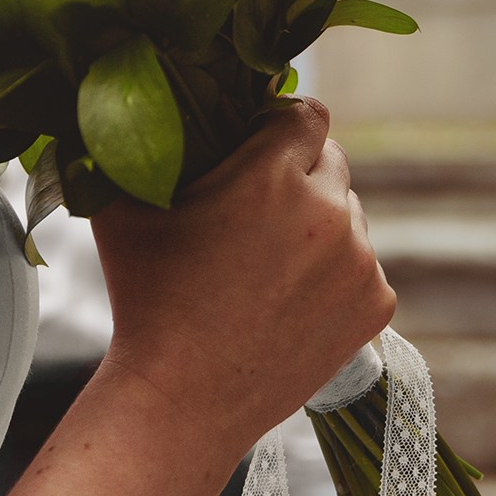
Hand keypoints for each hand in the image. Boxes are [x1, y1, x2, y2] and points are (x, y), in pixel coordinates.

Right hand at [92, 98, 394, 454]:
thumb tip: (123, 96)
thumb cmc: (145, 298)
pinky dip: (335, 275)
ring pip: (348, 214)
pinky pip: (363, 266)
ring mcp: (359, 261)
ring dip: (318, 225)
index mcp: (273, 174)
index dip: (277, 123)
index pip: (306, 112)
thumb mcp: (121, 207)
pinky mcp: (374, 305)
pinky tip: (288, 299)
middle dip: (298, 173)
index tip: (254, 144)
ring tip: (266, 265)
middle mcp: (329, 211)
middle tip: (254, 210)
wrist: (181, 400)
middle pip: (331, 160)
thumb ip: (132, 141)